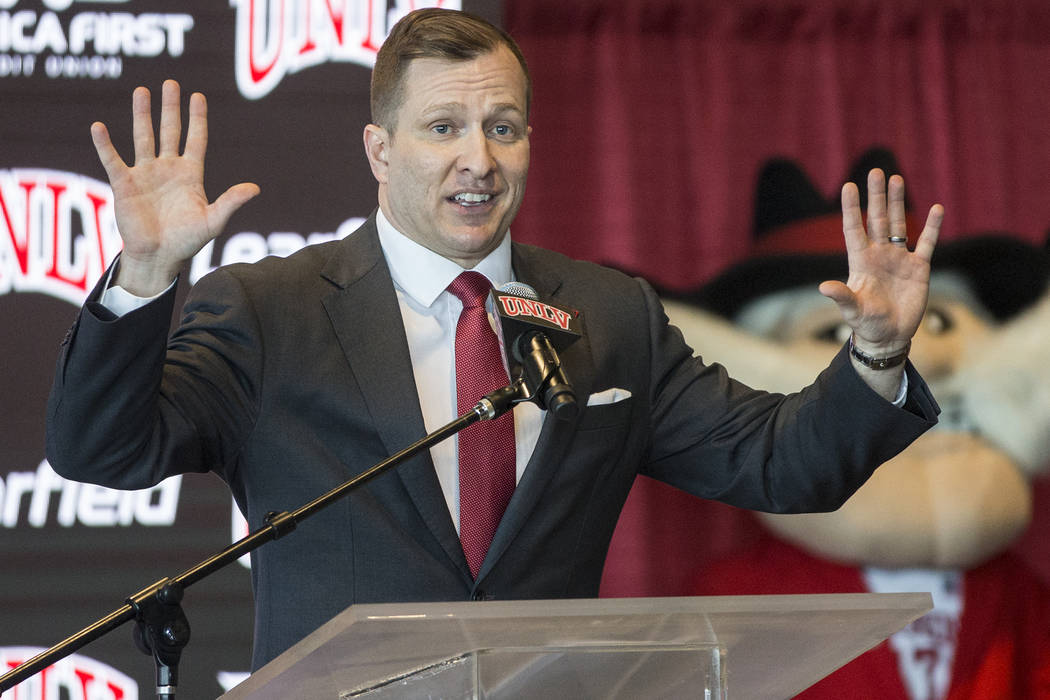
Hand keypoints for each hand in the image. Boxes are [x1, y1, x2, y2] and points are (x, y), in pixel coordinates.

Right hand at [91, 79, 258, 295]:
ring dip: (142, 115)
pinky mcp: (124, 184)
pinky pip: (112, 160)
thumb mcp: (213, 221)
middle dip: (170, 108)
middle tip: (170, 83)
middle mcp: (168, 169)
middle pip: (170, 131)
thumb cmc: (187, 242)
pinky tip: (98, 126)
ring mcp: (145, 174)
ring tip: (142, 91)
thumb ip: (231, 202)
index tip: (198, 96)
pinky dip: (105, 144)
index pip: (196, 139)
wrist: (159, 257)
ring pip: (144, 137)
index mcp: (190, 174)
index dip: (197, 119)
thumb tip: (255, 188)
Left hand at [819, 168, 942, 354]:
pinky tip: (937, 209)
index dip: (851, 208)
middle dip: (877, 196)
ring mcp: (899, 259)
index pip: (854, 228)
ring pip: (899, 224)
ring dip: (898, 203)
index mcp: (860, 262)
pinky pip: (926, 243)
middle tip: (876, 171)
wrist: (889, 336)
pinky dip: (932, 228)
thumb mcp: (852, 310)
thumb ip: (841, 296)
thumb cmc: (866, 323)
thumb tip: (823, 287)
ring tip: (896, 179)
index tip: (848, 185)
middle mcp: (879, 255)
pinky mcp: (919, 268)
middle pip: (878, 219)